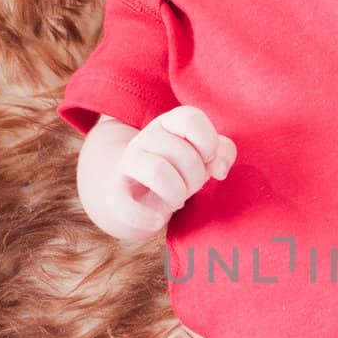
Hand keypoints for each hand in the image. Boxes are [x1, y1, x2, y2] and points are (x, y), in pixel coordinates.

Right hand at [109, 106, 237, 236]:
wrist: (131, 191)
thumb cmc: (176, 169)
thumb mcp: (202, 156)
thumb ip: (223, 152)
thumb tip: (219, 169)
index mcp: (169, 124)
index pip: (191, 117)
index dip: (208, 142)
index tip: (208, 159)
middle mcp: (146, 138)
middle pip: (183, 154)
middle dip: (196, 178)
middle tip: (190, 186)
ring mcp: (128, 163)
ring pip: (157, 171)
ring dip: (177, 194)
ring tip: (177, 200)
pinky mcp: (115, 192)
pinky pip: (127, 205)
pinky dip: (147, 218)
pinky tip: (157, 220)